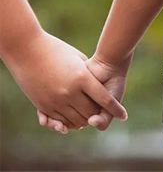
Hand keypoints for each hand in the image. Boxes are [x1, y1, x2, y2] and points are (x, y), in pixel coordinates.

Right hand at [3, 30, 127, 131]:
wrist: (29, 50)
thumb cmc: (56, 49)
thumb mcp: (77, 59)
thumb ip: (88, 74)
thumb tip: (96, 85)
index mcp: (82, 78)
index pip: (104, 99)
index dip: (116, 108)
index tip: (124, 116)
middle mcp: (70, 92)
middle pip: (91, 112)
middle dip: (100, 115)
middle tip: (106, 115)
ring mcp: (55, 100)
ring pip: (75, 119)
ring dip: (85, 120)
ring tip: (92, 117)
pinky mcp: (43, 105)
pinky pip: (59, 120)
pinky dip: (69, 122)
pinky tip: (75, 118)